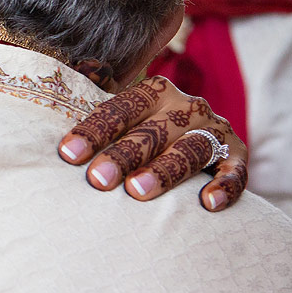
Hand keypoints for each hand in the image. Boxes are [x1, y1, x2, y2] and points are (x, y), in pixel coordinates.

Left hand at [57, 76, 247, 211]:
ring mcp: (214, 130)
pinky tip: (207, 204)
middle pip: (153, 130)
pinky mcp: (237, 156)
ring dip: (165, 170)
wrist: (195, 139)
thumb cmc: (142, 132)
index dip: (94, 131)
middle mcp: (185, 106)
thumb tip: (54, 88)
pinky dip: (225, 185)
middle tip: (98, 179)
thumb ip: (94, 104)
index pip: (120, 109)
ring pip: (190, 148)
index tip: (69, 154)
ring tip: (138, 192)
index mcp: (153, 92)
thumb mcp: (122, 116)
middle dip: (123, 155)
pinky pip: (235, 171)